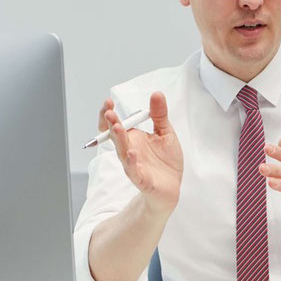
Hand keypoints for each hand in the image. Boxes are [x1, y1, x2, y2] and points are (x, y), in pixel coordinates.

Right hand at [99, 91, 182, 212]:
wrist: (171, 186)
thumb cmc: (165, 160)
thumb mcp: (165, 133)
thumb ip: (159, 115)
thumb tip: (156, 94)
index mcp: (132, 138)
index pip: (114, 124)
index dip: (108, 114)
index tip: (108, 102)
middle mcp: (129, 150)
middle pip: (115, 136)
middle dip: (111, 124)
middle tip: (109, 112)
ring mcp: (133, 165)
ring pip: (122, 152)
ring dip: (119, 140)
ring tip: (117, 127)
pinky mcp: (141, 179)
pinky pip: (133, 171)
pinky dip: (131, 163)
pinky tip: (132, 153)